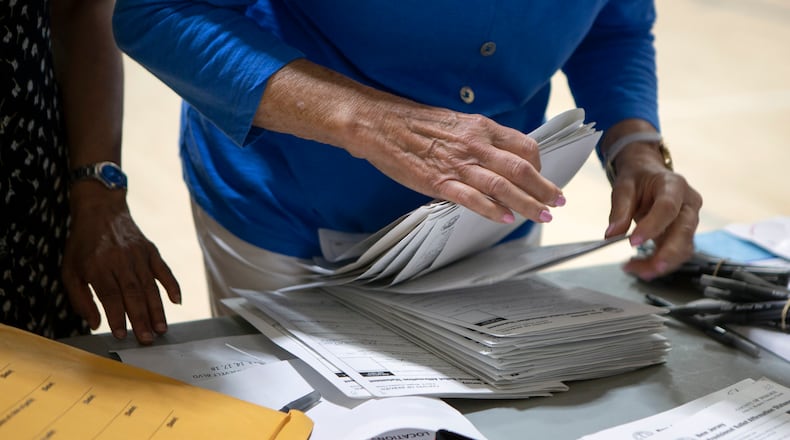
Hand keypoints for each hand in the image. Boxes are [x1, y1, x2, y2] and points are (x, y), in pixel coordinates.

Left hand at [62, 184, 180, 343]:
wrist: (101, 211)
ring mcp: (138, 255)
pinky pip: (164, 270)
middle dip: (141, 318)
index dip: (116, 316)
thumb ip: (80, 299)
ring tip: (161, 329)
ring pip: (150, 286)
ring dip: (157, 309)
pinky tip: (177, 301)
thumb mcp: (70, 270)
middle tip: (147, 339)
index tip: (122, 335)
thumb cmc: (83, 245)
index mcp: (97, 266)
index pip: (110, 296)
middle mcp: (120, 261)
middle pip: (133, 294)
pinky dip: (172, 285)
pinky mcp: (151, 251)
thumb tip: (94, 323)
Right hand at [255, 59, 564, 223]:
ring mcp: (458, 164)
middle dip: (543, 188)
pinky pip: (472, 197)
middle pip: (521, 168)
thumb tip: (495, 157)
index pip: (524, 146)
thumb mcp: (455, 123)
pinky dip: (491, 209)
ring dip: (527, 202)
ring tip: (542, 215)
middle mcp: (476, 144)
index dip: (539, 166)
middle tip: (558, 201)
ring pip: (503, 185)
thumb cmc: (414, 123)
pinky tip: (504, 219)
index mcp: (481, 128)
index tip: (544, 179)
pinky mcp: (439, 181)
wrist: (380, 123)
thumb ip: (477, 140)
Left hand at [604, 141, 702, 279]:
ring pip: (684, 248)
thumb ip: (620, 209)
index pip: (667, 208)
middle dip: (667, 254)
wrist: (650, 176)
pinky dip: (659, 264)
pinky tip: (640, 267)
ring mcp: (689, 221)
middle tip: (647, 270)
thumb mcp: (624, 187)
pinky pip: (677, 254)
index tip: (633, 242)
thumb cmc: (639, 179)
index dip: (652, 226)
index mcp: (674, 185)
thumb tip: (612, 234)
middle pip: (684, 232)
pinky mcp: (684, 235)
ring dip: (661, 264)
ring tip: (634, 269)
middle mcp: (688, 204)